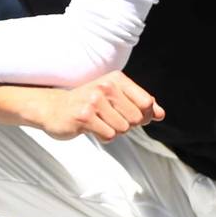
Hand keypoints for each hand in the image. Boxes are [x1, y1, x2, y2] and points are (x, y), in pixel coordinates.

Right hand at [29, 72, 165, 142]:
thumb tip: (160, 114)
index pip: (146, 102)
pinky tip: (92, 128)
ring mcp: (93, 101)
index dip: (144, 116)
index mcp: (116, 79)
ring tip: (99, 122)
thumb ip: (140, 105)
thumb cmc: (89, 104)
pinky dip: (103, 137)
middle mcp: (106, 86)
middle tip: (110, 120)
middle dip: (127, 125)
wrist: (54, 108)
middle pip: (136, 118)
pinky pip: (109, 136)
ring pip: (123, 129)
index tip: (130, 115)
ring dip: (114, 131)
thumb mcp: (116, 98)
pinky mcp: (84, 116)